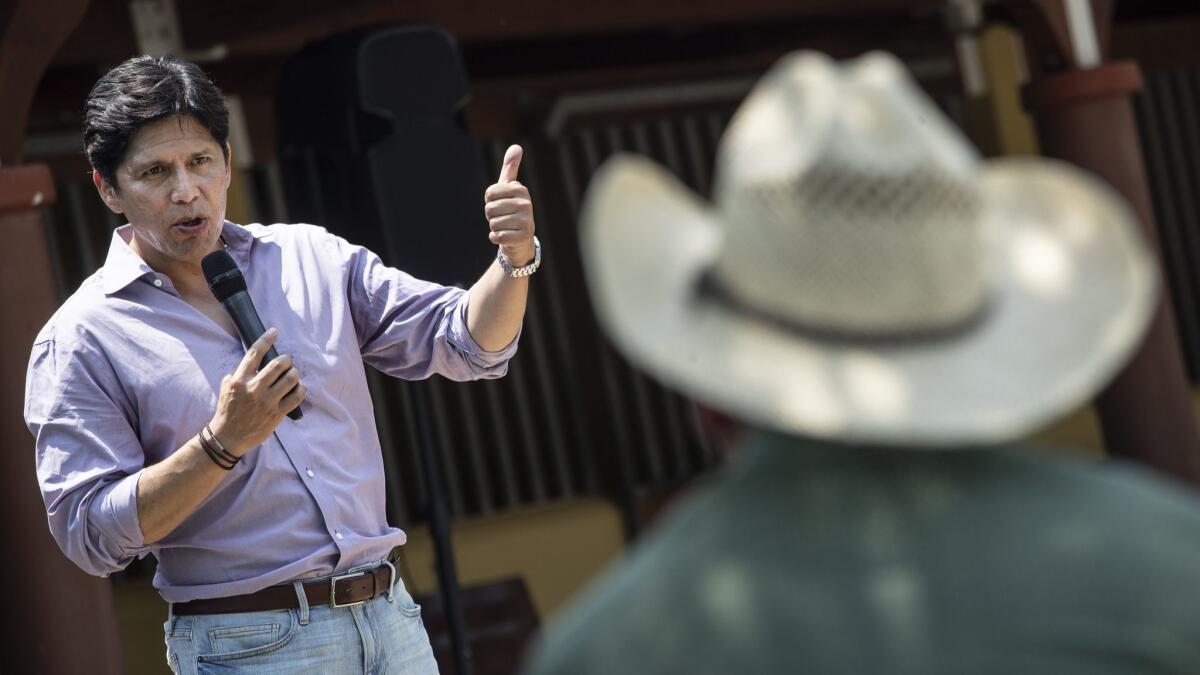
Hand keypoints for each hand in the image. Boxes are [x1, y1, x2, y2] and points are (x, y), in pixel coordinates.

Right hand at [208, 328, 306, 455]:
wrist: (228, 436)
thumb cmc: (228, 410)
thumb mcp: (227, 387)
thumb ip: (239, 373)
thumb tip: (254, 360)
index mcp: (240, 380)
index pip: (254, 353)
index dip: (266, 339)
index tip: (274, 332)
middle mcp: (254, 389)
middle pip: (278, 364)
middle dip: (286, 359)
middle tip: (287, 361)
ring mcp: (267, 402)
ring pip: (290, 378)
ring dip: (294, 373)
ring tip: (292, 375)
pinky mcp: (277, 414)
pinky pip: (297, 396)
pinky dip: (301, 389)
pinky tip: (298, 388)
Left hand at [484, 144, 536, 266]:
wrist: (520, 239)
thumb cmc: (511, 210)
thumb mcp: (509, 188)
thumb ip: (510, 168)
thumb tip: (517, 146)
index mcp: (520, 189)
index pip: (489, 193)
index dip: (490, 201)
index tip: (500, 204)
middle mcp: (526, 204)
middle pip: (490, 209)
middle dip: (491, 216)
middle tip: (503, 218)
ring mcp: (526, 221)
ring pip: (493, 223)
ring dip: (494, 228)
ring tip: (506, 227)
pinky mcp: (523, 236)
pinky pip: (497, 236)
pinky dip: (496, 238)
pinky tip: (505, 237)